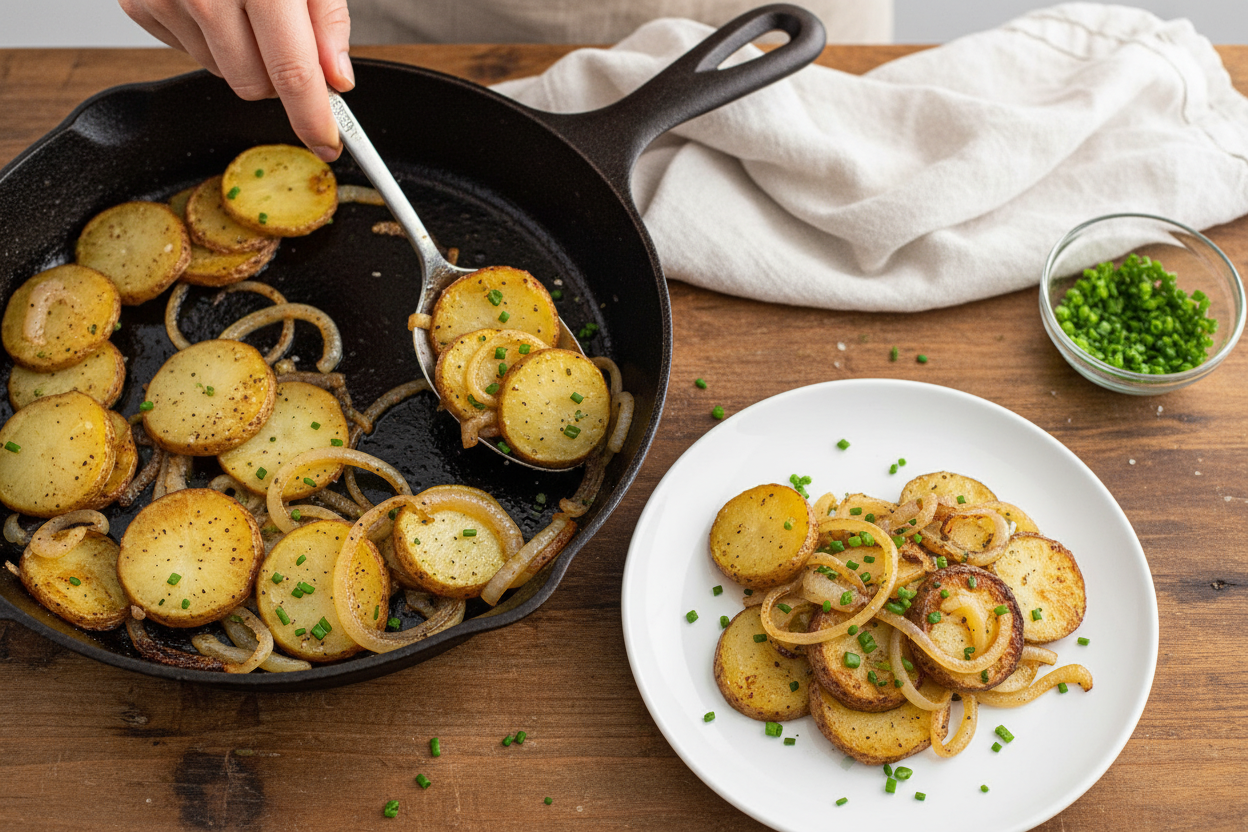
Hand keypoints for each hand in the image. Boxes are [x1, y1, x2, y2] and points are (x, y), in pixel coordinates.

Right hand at [118, 0, 352, 160]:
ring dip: (244, 54)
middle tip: (288, 38)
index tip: (328, 142)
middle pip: (255, 85)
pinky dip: (208, 35)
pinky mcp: (139, 1)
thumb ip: (327, 20)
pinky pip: (187, 49)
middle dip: (280, 77)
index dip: (313, 118)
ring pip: (222, 72)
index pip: (292, 74)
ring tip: (246, 3)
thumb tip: (337, 80)